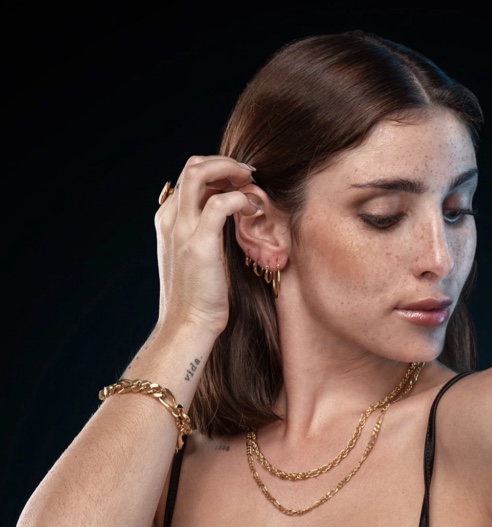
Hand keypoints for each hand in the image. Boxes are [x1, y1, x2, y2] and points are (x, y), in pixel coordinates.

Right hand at [154, 155, 261, 337]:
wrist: (187, 326)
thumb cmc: (197, 297)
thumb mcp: (196, 258)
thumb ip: (205, 232)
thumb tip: (229, 216)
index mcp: (167, 221)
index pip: (189, 178)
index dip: (217, 172)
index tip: (240, 181)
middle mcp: (171, 220)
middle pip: (192, 166)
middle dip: (223, 163)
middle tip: (248, 175)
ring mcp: (182, 230)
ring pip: (199, 173)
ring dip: (230, 171)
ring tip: (251, 184)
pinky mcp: (200, 244)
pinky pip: (221, 204)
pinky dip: (240, 198)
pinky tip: (252, 209)